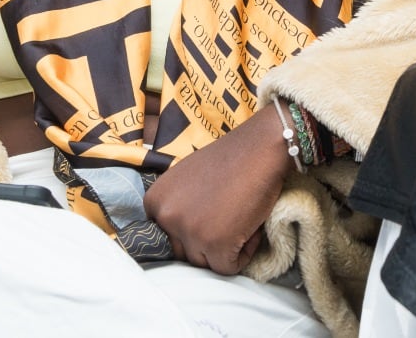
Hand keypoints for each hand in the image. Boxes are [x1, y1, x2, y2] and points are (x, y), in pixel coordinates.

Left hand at [142, 107, 293, 273]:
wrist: (261, 148)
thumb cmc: (230, 159)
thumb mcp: (186, 179)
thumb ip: (176, 205)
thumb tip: (180, 236)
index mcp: (155, 200)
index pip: (167, 237)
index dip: (192, 229)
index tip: (211, 213)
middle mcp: (166, 216)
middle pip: (183, 253)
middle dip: (207, 242)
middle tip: (230, 216)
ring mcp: (189, 232)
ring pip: (204, 263)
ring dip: (225, 248)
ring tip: (241, 219)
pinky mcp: (215, 244)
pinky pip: (227, 268)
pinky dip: (243, 254)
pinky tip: (251, 228)